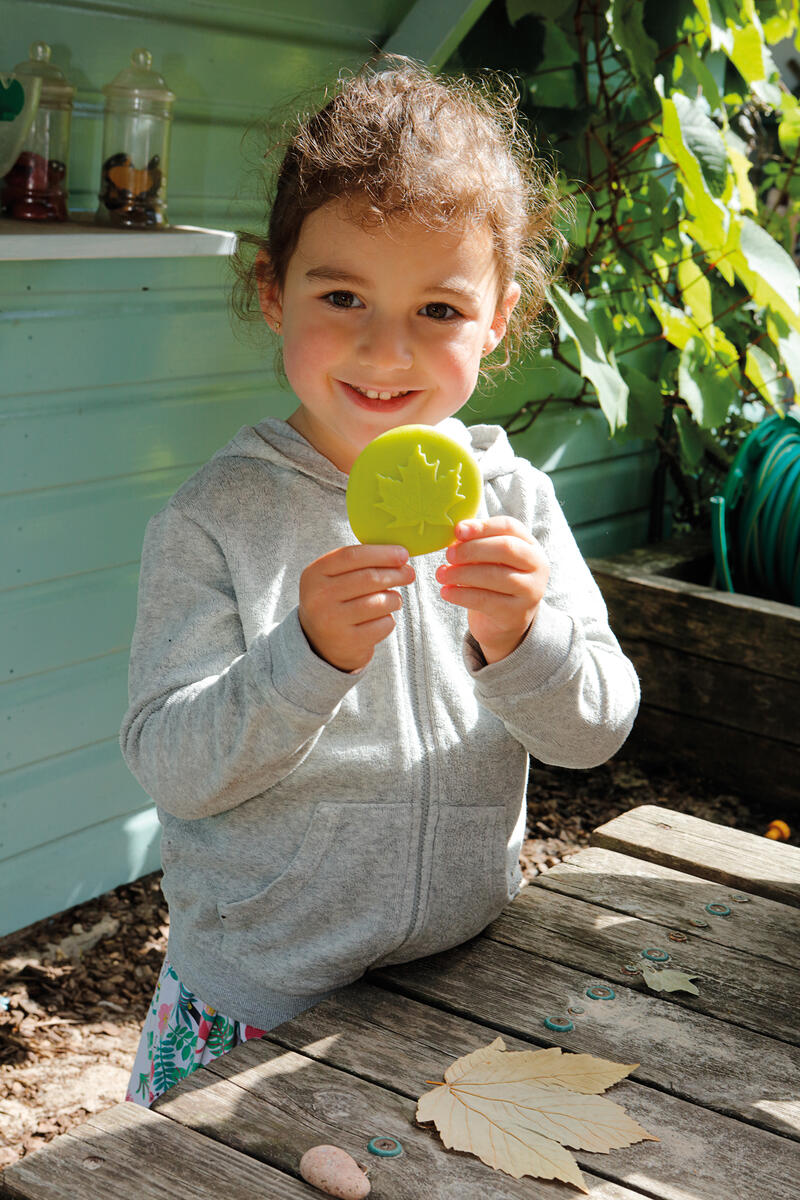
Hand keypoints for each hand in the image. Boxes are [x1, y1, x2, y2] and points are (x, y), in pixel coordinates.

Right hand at [299, 543, 415, 671]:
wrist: (320, 643)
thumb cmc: (337, 601)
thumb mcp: (334, 578)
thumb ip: (360, 563)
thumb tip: (400, 556)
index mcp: (314, 574)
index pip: (352, 556)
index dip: (382, 553)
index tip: (403, 554)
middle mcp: (319, 597)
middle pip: (368, 578)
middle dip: (395, 574)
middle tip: (409, 573)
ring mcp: (332, 621)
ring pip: (379, 602)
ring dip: (394, 599)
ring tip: (393, 600)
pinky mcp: (349, 642)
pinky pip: (383, 624)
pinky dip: (389, 620)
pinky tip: (381, 620)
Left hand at [435, 516, 548, 663]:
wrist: (504, 622)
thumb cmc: (493, 582)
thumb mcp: (490, 559)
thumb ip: (478, 544)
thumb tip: (457, 533)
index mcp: (530, 546)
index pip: (510, 527)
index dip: (483, 526)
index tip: (458, 530)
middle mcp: (536, 566)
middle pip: (506, 548)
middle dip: (472, 549)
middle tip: (448, 555)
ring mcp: (530, 591)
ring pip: (494, 576)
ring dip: (462, 573)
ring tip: (441, 574)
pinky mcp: (515, 614)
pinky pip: (485, 600)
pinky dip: (461, 595)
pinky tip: (446, 592)